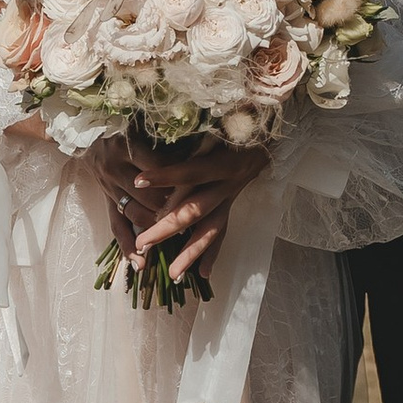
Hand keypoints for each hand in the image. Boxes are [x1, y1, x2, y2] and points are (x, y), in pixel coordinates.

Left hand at [107, 134, 266, 285]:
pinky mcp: (230, 207)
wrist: (264, 135)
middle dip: (167, 229)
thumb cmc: (234, 127)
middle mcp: (227, 186)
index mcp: (223, 163)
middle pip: (195, 210)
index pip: (190, 171)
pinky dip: (211, 255)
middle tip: (143, 244)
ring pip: (209, 230)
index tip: (138, 181)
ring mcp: (229, 199)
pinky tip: (201, 275)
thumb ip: (194, 139)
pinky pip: (221, 234)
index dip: (165, 176)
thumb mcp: (215, 128)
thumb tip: (163, 144)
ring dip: (190, 254)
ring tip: (174, 275)